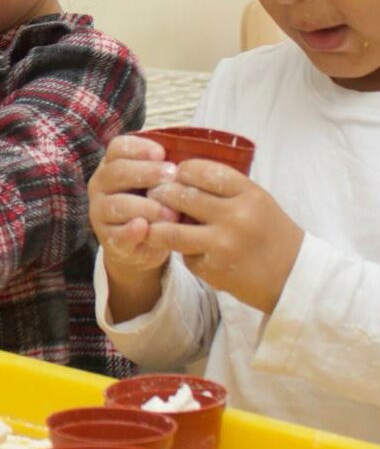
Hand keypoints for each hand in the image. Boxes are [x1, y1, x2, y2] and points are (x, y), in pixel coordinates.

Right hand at [89, 134, 180, 273]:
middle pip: (117, 172)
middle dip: (147, 172)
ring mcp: (99, 212)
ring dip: (146, 207)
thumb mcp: (156, 184)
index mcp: (111, 165)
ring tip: (171, 213)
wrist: (142, 246)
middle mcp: (100, 185)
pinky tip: (146, 228)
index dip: (139, 148)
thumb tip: (185, 155)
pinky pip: (118, 233)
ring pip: (117, 204)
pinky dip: (132, 231)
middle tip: (172, 176)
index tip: (162, 153)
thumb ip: (164, 169)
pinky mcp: (107, 239)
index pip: (118, 147)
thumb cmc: (153, 205)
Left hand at [144, 159, 303, 313]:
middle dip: (159, 194)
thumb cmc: (269, 232)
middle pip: (179, 196)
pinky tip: (193, 251)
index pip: (199, 171)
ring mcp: (224, 245)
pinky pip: (185, 256)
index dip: (180, 171)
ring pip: (171, 231)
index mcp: (249, 193)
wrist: (296, 278)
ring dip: (156, 226)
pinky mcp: (215, 270)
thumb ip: (221, 189)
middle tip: (153, 195)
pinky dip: (183, 253)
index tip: (175, 175)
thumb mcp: (255, 200)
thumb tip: (175, 176)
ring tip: (151, 223)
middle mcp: (236, 216)